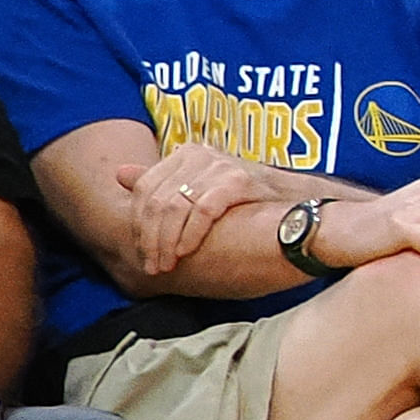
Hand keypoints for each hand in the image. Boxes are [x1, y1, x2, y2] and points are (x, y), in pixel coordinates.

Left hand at [124, 142, 285, 281]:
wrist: (301, 202)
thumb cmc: (248, 198)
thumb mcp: (201, 186)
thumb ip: (161, 181)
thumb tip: (118, 174)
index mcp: (186, 153)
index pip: (144, 190)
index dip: (138, 224)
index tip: (142, 252)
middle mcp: (200, 153)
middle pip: (157, 201)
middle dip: (150, 238)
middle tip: (152, 266)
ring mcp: (219, 165)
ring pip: (174, 207)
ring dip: (166, 241)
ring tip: (167, 264)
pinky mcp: (238, 180)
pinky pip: (202, 210)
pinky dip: (190, 234)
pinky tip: (187, 251)